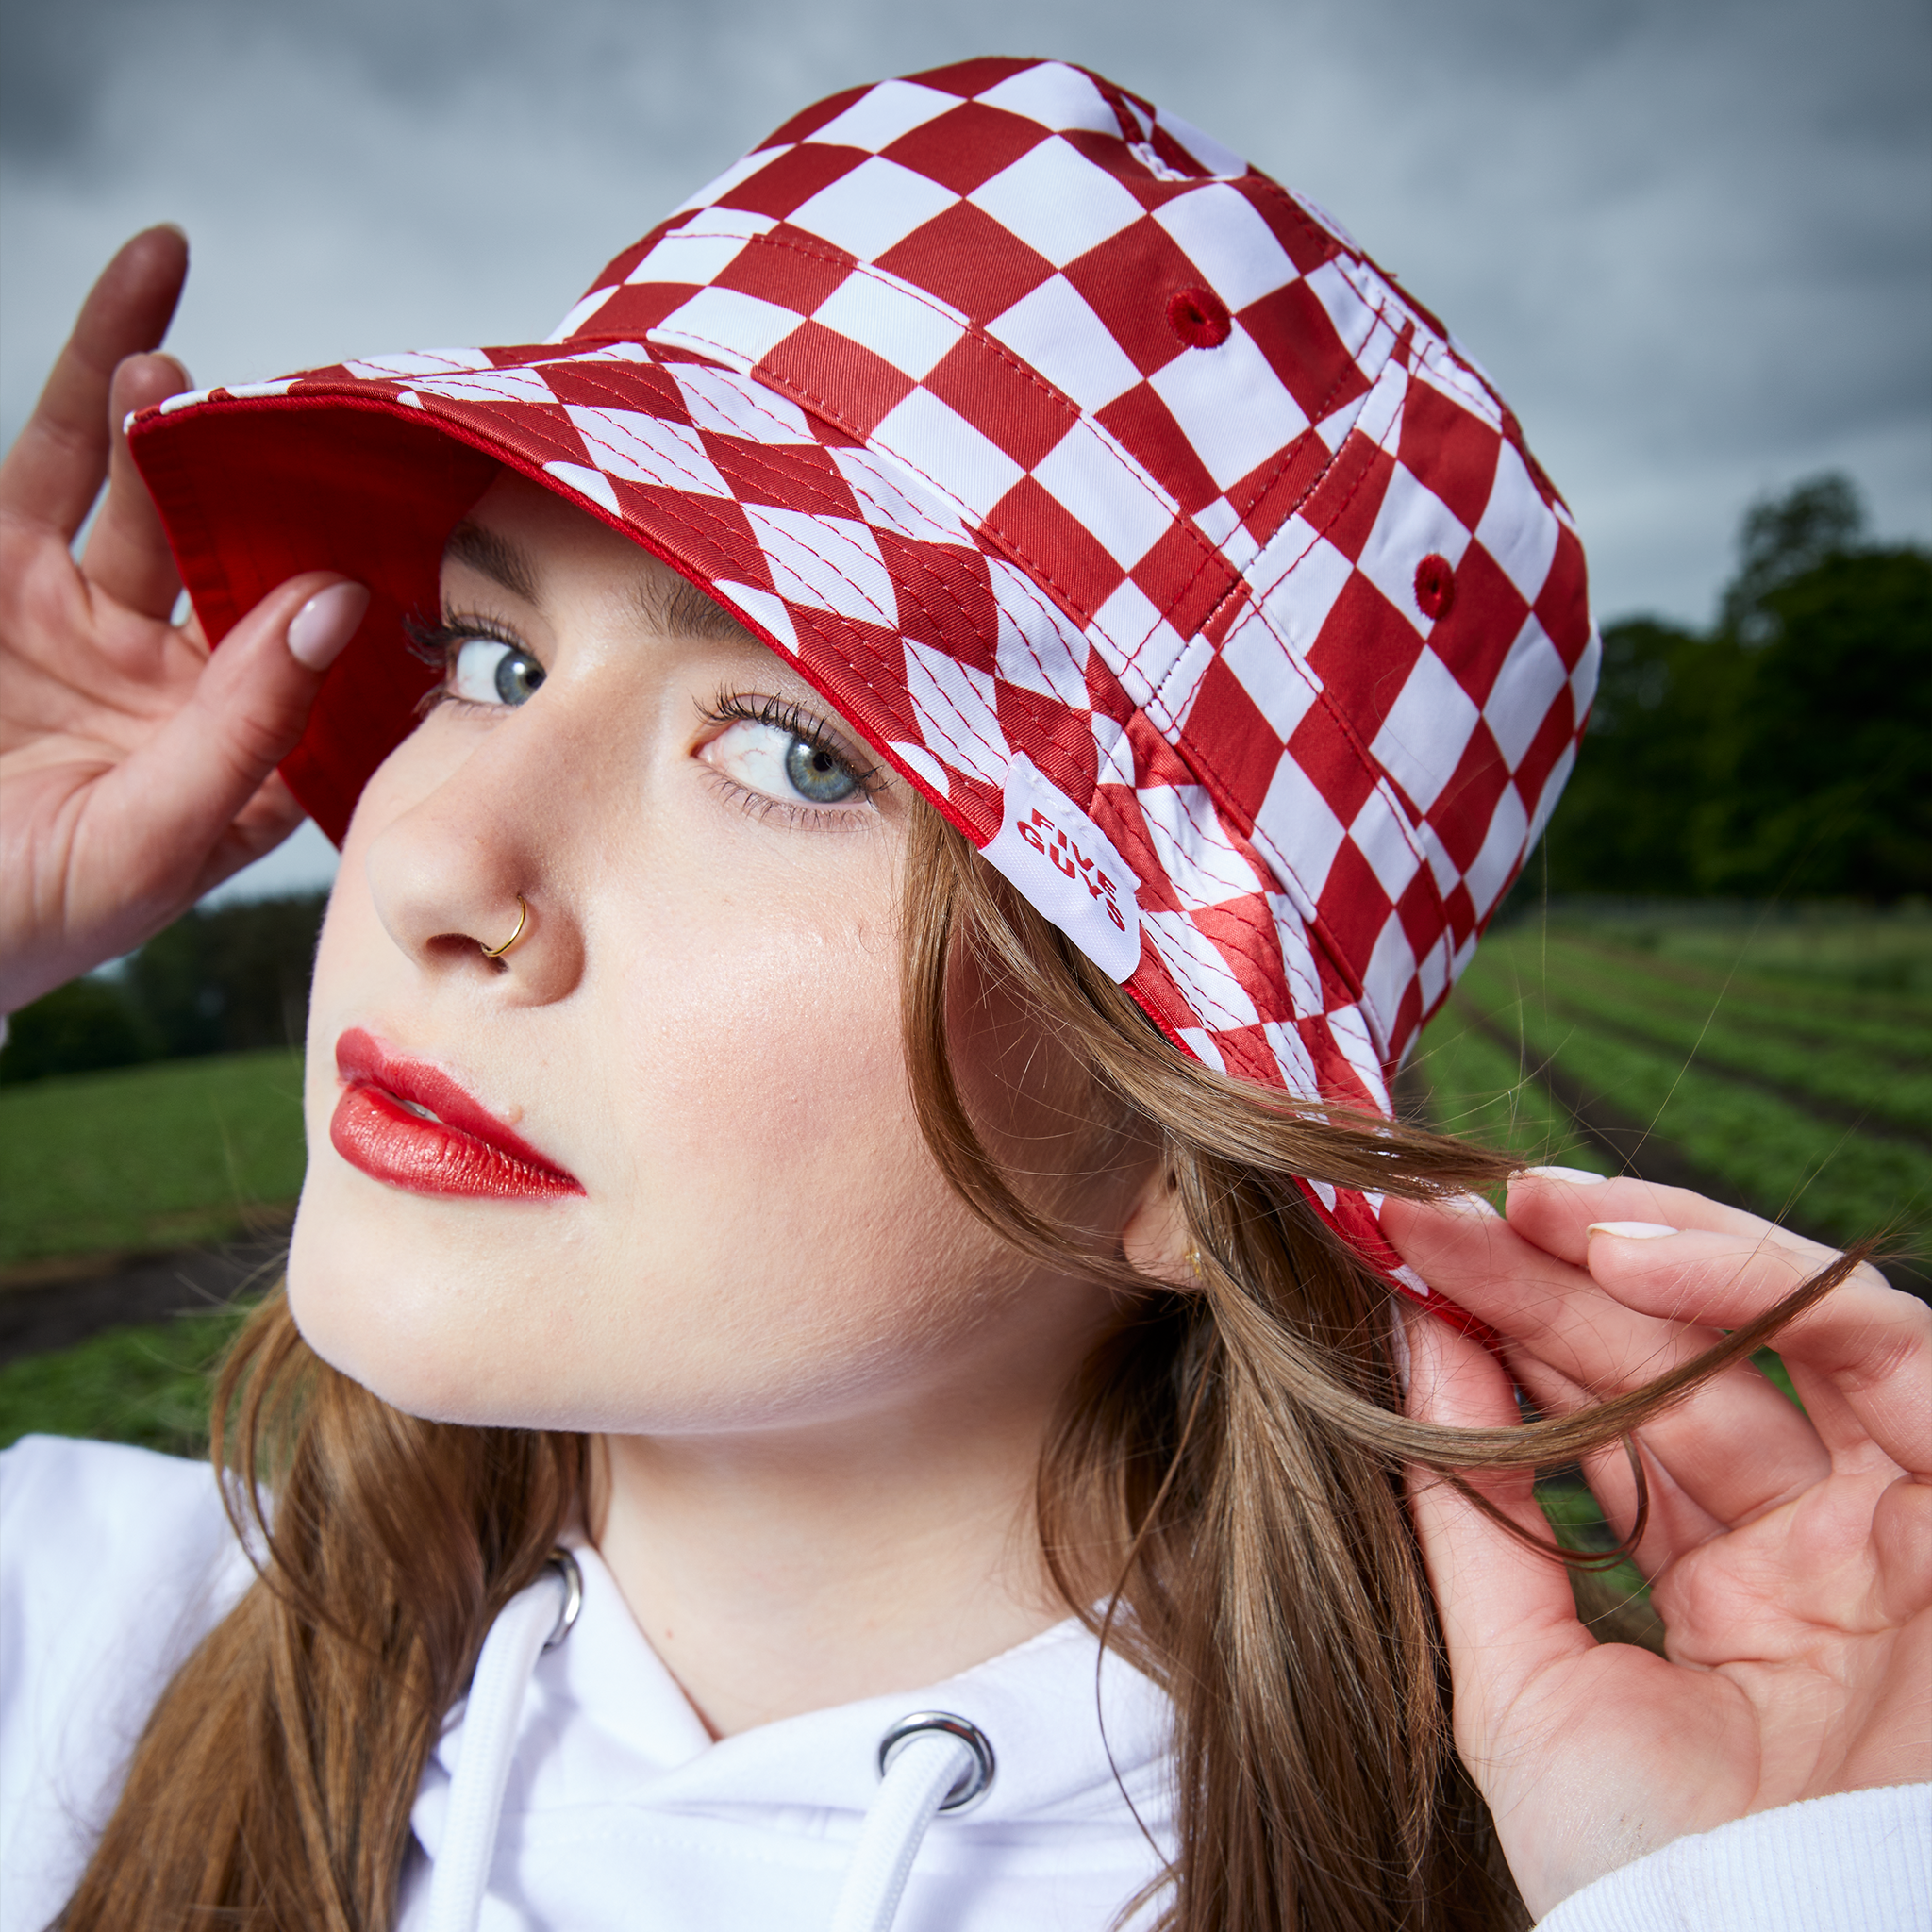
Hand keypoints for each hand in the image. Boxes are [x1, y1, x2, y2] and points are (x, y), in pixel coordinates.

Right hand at [0, 226, 367, 1011]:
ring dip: (160, 413)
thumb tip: (338, 598)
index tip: (414, 508)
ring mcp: (82, 617)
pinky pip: (44, 467)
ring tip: (174, 356)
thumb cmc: (24, 919)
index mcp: (241, 747)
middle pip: (232, 547)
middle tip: (278, 408)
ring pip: (135, 487)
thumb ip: (247, 721)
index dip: (364, 578)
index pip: (321, 647)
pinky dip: (77, 391)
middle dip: (255, 476)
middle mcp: (173, 673)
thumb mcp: (151, 839)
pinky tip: (127, 326)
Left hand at [1385, 1173, 1929, 1917]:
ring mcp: (1892, 1529)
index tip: (1403, 1264)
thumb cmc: (1644, 1866)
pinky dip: (1756, 1285)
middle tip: (1437, 1212)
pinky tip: (1621, 1249)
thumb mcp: (1520, 1678)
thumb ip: (1472, 1511)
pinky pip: (1887, 1354)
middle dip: (1554, 1277)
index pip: (1609, 1424)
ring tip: (1516, 1206)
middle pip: (1676, 1364)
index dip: (1514, 1335)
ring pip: (1776, 1332)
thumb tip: (1409, 1342)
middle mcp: (1813, 1550)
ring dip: (1645, 1247)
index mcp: (1719, 1595)